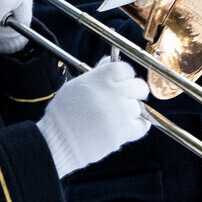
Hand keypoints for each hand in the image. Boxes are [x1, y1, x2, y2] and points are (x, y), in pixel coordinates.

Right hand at [38, 59, 151, 175]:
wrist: (59, 141)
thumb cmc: (63, 114)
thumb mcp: (76, 86)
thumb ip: (96, 74)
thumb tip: (109, 61)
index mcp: (101, 78)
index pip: (125, 68)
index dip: (126, 75)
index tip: (123, 80)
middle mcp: (114, 92)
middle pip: (138, 86)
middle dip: (135, 91)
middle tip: (128, 97)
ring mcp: (121, 112)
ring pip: (138, 107)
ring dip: (131, 110)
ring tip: (117, 116)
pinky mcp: (124, 131)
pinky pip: (143, 125)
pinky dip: (140, 125)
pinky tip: (132, 125)